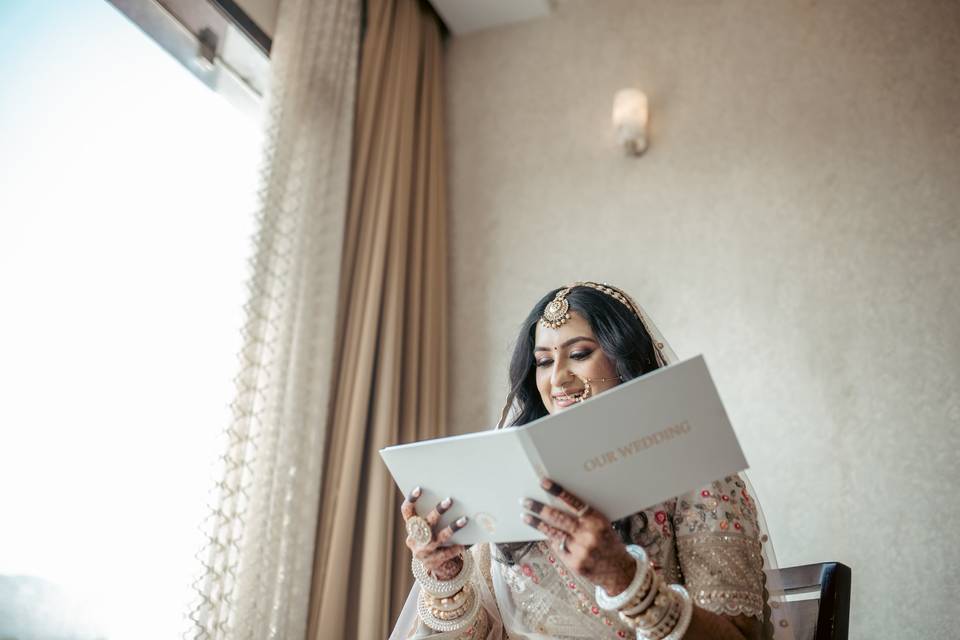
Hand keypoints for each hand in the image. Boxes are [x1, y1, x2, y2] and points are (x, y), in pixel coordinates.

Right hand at [401, 486, 468, 580]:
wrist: (436, 565)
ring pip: (439, 538)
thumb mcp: (431, 528)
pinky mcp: (434, 562)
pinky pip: (448, 552)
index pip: (407, 512)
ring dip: (452, 528)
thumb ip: (435, 517)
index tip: (419, 488)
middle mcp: (415, 540)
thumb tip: (452, 499)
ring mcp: (423, 552)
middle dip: (437, 511)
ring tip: (464, 519)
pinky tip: (467, 541)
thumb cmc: (435, 538)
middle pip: (425, 524)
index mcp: (411, 527)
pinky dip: (458, 546)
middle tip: (449, 500)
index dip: (411, 500)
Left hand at [522, 478, 635, 594]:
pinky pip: (557, 548)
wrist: (620, 571)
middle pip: (558, 517)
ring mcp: (580, 550)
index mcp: (597, 520)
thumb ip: (583, 518)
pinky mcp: (574, 563)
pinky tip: (545, 534)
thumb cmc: (608, 542)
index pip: (574, 502)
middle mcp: (588, 534)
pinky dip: (552, 541)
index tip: (544, 482)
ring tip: (526, 516)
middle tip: (525, 501)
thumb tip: (557, 505)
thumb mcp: (602, 525)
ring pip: (553, 533)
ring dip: (537, 524)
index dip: (558, 491)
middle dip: (539, 508)